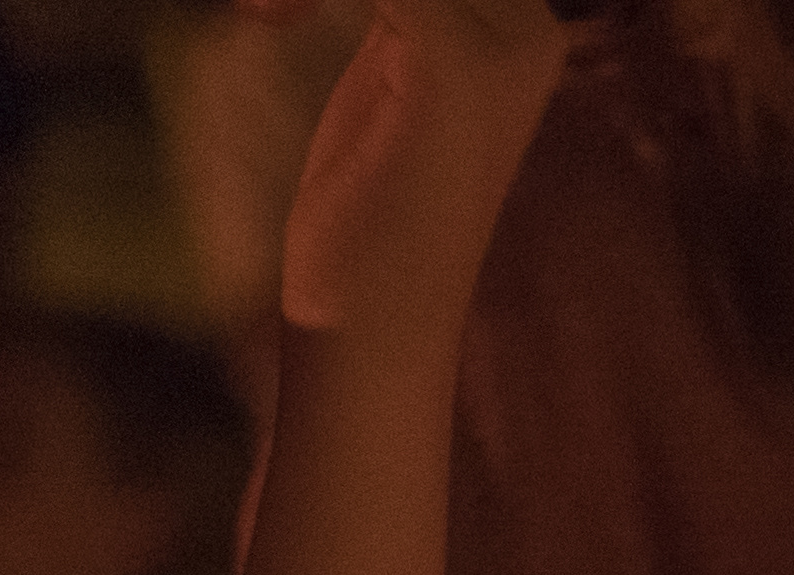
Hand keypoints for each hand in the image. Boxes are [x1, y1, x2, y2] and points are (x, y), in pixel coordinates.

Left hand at [266, 0, 566, 337]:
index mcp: (526, 29)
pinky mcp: (454, 65)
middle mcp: (532, 30)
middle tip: (264, 11)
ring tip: (261, 13)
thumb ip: (405, 11)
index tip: (270, 12)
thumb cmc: (373, 215)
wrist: (373, 323)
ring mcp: (503, 48)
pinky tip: (260, 19)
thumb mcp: (394, 80)